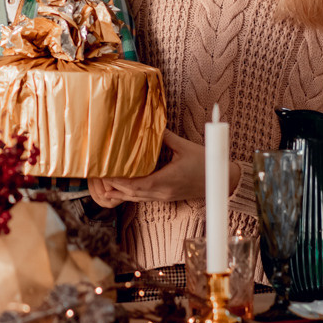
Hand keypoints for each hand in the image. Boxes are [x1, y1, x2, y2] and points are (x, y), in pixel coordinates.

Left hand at [86, 130, 238, 205]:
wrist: (222, 182)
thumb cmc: (206, 164)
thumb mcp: (185, 147)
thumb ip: (166, 136)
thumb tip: (151, 124)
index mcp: (166, 181)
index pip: (136, 186)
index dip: (118, 181)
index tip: (105, 172)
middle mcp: (162, 193)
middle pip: (130, 194)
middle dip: (113, 185)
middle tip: (99, 173)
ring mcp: (163, 197)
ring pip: (135, 198)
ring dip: (119, 190)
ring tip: (104, 179)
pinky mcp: (165, 197)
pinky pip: (142, 197)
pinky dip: (129, 192)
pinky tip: (121, 183)